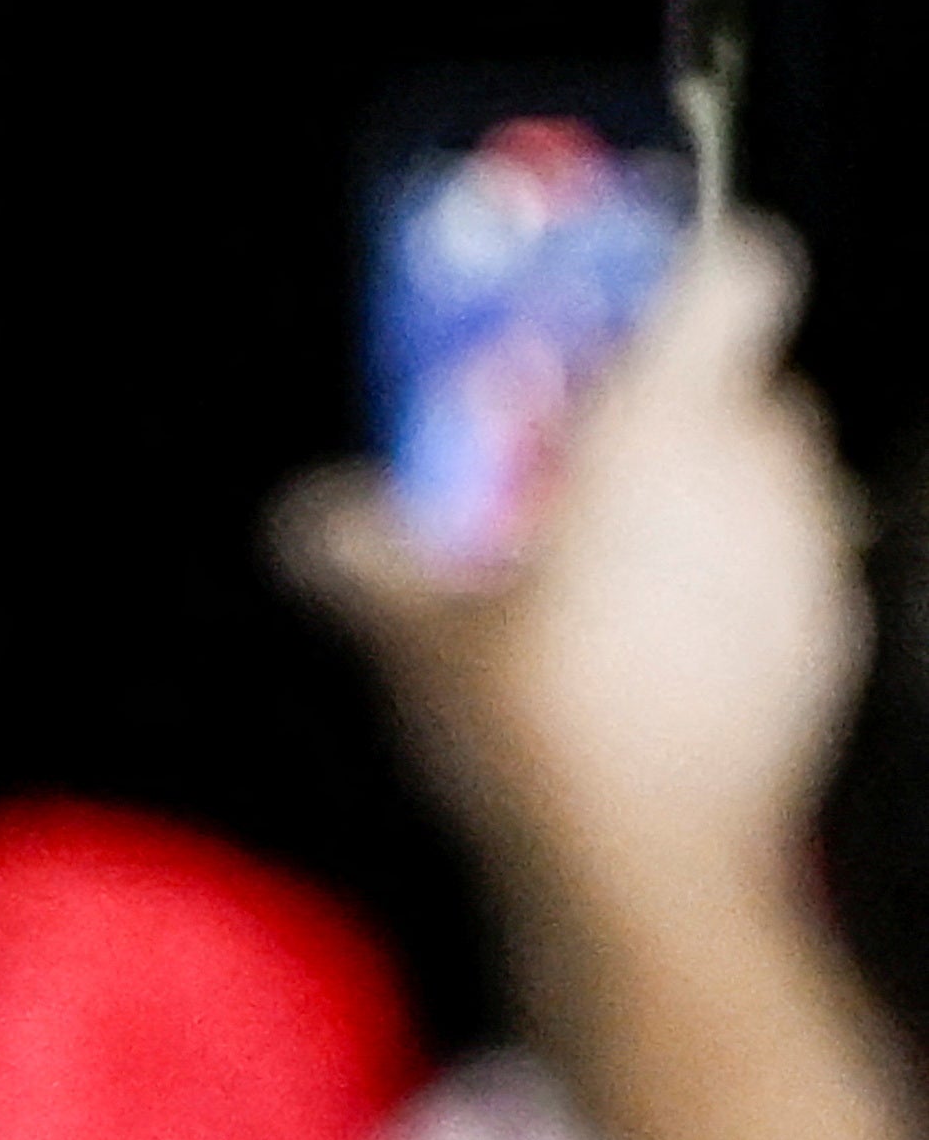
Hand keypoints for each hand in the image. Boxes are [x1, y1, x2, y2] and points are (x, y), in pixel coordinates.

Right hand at [287, 216, 856, 877]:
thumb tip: (315, 523)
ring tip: (603, 557)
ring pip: (769, 479)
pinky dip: (731, 579)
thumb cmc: (542, 726)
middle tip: (566, 454)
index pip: (733, 281)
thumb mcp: (411, 627)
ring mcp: (804, 567)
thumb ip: (360, 552)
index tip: (620, 303)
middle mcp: (753, 483)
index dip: (686, 269)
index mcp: (658, 435)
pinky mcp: (824, 647)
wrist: (643, 869)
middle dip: (666, 404)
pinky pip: (783, 570)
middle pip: (742, 385)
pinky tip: (651, 641)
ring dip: (702, 494)